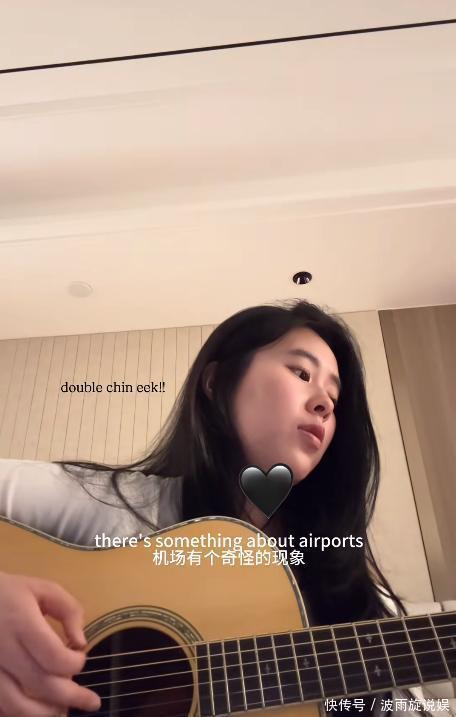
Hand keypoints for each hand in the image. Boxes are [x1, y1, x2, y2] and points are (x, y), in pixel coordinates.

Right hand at [0, 572, 100, 715]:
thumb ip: (67, 609)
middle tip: (92, 702)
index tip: (80, 656)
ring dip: (43, 713)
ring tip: (63, 712)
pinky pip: (0, 705)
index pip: (53, 657)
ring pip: (15, 704)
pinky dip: (18, 713)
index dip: (73, 663)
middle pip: (39, 683)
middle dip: (70, 696)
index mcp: (22, 624)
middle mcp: (4, 650)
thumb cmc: (9, 593)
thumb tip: (80, 641)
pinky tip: (34, 712)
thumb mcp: (41, 589)